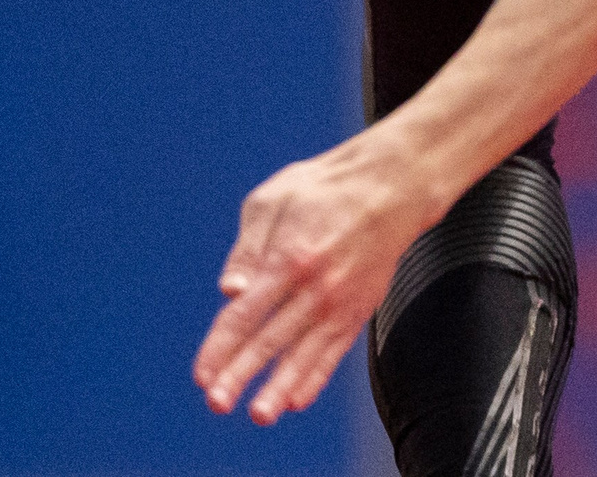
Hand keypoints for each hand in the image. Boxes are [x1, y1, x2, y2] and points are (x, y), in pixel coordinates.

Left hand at [191, 143, 437, 424]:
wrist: (394, 184)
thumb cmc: (326, 188)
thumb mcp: (273, 199)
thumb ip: (246, 248)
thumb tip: (229, 290)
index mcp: (289, 257)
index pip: (246, 313)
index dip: (221, 347)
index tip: (202, 375)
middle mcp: (317, 285)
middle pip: (272, 339)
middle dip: (241, 374)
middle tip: (217, 403)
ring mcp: (342, 298)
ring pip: (306, 352)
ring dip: (281, 386)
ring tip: (260, 414)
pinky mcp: (360, 306)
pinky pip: (336, 348)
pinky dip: (318, 374)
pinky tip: (298, 398)